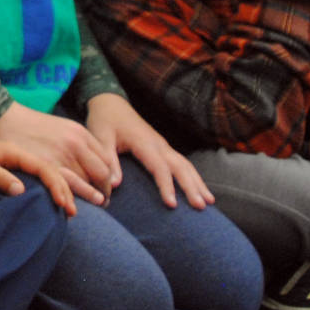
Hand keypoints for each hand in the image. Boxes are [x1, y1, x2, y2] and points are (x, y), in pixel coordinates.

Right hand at [0, 101, 115, 213]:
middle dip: (104, 191)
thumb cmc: (33, 126)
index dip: (109, 178)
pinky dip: (70, 198)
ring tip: (91, 206)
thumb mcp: (63, 128)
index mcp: (81, 134)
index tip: (106, 189)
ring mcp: (60, 155)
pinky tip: (70, 206)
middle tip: (102, 202)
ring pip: (85, 183)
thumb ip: (81, 144)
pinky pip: (64, 186)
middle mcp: (75, 144)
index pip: (107, 162)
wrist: (5, 117)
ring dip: (90, 198)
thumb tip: (97, 166)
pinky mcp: (44, 165)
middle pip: (100, 174)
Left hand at [0, 138, 80, 209]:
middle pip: (50, 171)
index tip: (63, 203)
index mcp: (14, 151)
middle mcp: (19, 155)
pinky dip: (48, 191)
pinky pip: (36, 180)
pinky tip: (53, 202)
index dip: (56, 185)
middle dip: (63, 190)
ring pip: (45, 176)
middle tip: (72, 212)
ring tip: (69, 209)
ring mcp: (17, 163)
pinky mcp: (12, 171)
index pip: (43, 167)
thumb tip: (21, 191)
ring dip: (59, 190)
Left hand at [86, 93, 213, 208]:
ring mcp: (163, 145)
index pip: (159, 167)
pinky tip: (200, 190)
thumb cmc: (104, 121)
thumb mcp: (100, 138)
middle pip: (180, 166)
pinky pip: (182, 163)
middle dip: (191, 186)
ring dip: (197, 182)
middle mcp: (158, 144)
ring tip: (209, 202)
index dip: (166, 186)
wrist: (110, 102)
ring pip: (185, 164)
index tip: (172, 205)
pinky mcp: (163, 147)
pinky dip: (193, 176)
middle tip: (201, 207)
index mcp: (143, 142)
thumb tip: (115, 185)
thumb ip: (108, 160)